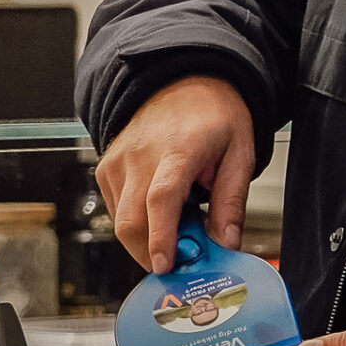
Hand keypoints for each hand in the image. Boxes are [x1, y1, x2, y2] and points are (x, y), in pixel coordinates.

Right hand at [94, 75, 253, 271]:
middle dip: (152, 253)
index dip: (161, 236)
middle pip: (131, 220)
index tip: (166, 264)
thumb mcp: (240, 152)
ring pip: (120, 221)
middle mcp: (140, 155)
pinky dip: (136, 222)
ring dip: (146, 238)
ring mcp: (118, 162)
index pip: (161, 198)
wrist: (181, 82)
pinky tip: (160, 210)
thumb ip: (232, 201)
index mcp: (179, 149)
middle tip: (183, 258)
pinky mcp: (106, 169)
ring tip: (179, 222)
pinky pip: (115, 210)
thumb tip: (227, 243)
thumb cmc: (213, 114)